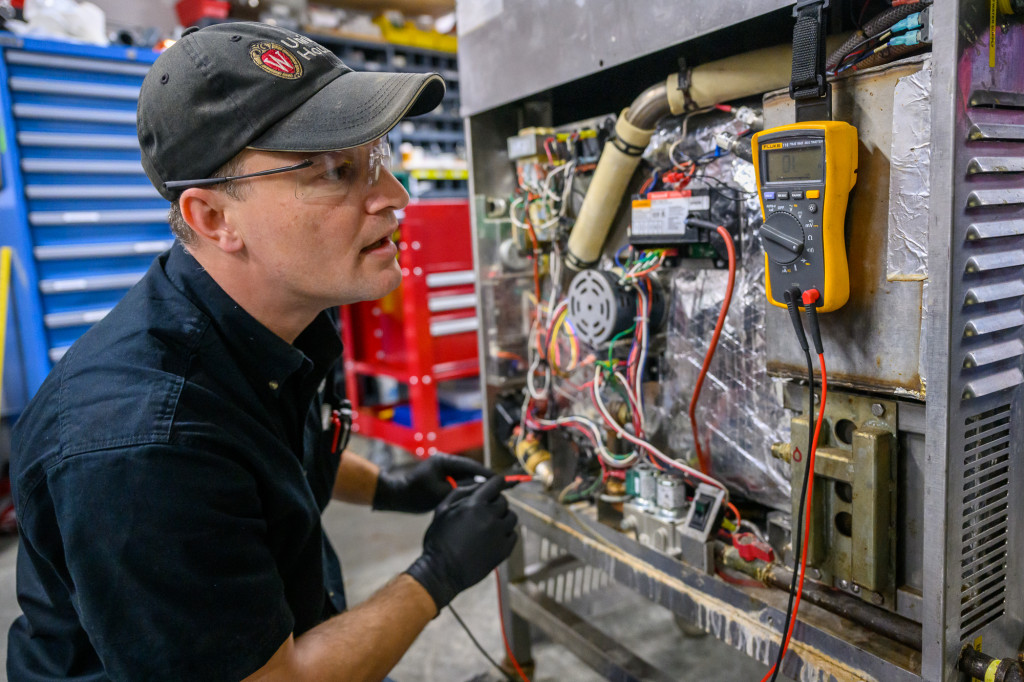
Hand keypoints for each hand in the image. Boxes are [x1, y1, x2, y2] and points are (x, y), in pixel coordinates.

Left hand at [372, 453, 493, 512]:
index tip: (504, 481)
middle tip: (505, 486)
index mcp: (445, 461)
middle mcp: (445, 461)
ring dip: (479, 485)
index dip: (488, 475)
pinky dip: (469, 488)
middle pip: (472, 470)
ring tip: (496, 493)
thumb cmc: (414, 495)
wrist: (395, 496)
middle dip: (487, 480)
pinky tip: (480, 497)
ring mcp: (443, 468)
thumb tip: (481, 489)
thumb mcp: (440, 494)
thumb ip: (461, 491)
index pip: (472, 467)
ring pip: (467, 476)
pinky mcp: (441, 476)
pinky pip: (460, 481)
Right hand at [405, 475, 518, 610]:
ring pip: (512, 517)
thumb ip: (460, 493)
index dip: (497, 483)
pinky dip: (506, 534)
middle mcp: (490, 516)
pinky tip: (495, 538)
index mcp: (474, 504)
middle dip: (496, 503)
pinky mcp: (504, 550)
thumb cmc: (438, 540)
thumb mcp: (442, 510)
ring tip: (491, 525)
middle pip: (504, 501)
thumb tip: (478, 485)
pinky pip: (513, 535)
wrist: (442, 572)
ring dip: (503, 518)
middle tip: (486, 511)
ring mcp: (499, 534)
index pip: (496, 484)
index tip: (497, 485)